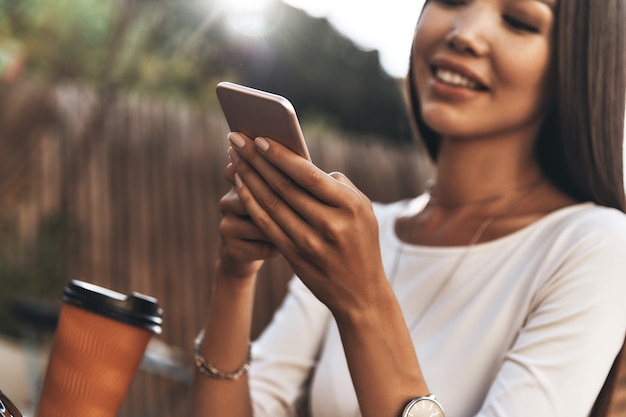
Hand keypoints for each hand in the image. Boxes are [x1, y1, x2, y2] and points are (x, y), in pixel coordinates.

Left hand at [228, 132, 386, 317]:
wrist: (361, 293)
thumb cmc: (362, 243)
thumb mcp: (364, 211)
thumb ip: (339, 186)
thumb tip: (304, 165)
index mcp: (349, 206)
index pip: (308, 174)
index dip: (280, 156)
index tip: (259, 138)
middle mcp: (329, 224)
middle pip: (284, 186)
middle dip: (256, 160)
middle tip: (237, 140)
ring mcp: (310, 242)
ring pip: (270, 203)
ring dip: (248, 177)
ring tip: (234, 158)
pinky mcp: (294, 256)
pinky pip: (266, 225)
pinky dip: (251, 203)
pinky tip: (240, 185)